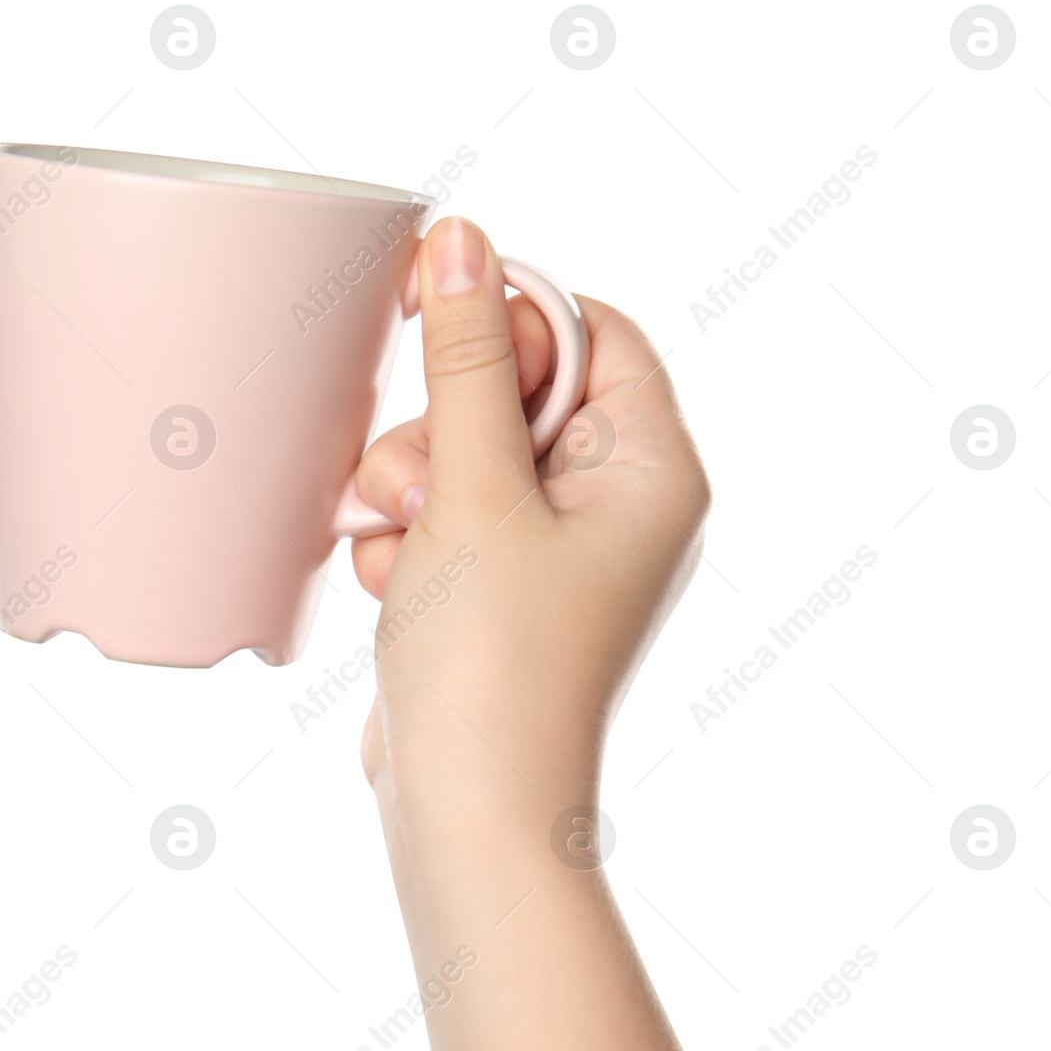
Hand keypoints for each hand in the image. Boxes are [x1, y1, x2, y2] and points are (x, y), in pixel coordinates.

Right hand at [351, 216, 710, 796]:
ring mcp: (558, 552)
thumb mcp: (475, 490)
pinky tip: (397, 588)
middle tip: (417, 484)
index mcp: (652, 471)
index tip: (431, 308)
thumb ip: (467, 360)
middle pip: (519, 391)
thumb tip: (463, 240)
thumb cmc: (494, 661)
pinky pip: (446, 516)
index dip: (511, 313)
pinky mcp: (503, 589)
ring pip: (466, 454)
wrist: (469, 810)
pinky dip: (409, 538)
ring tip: (398, 548)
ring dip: (410, 486)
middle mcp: (618, 506)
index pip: (594, 331)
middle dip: (442, 426)